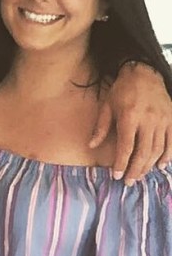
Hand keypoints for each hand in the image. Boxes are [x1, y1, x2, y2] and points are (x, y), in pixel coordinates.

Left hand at [91, 63, 171, 184]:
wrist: (144, 73)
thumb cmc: (122, 90)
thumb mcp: (107, 106)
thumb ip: (101, 127)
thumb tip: (91, 145)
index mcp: (129, 117)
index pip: (126, 146)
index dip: (121, 163)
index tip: (116, 175)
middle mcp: (148, 120)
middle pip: (143, 152)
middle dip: (135, 170)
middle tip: (129, 182)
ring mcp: (162, 120)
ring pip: (157, 149)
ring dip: (148, 166)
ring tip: (140, 175)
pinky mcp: (171, 119)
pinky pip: (171, 141)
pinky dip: (167, 156)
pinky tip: (160, 165)